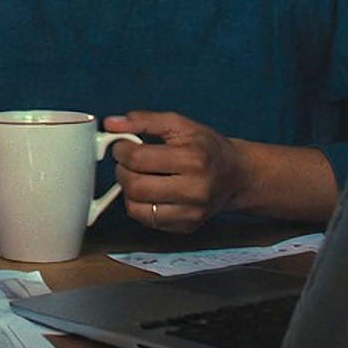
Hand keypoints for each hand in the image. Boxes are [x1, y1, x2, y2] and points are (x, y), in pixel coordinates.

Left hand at [103, 110, 252, 233]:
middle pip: (135, 186)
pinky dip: (140, 206)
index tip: (123, 145)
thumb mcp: (179, 124)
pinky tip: (150, 192)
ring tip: (139, 177)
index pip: (138, 159)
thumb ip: (144, 120)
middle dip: (122, 171)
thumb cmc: (206, 147)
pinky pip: (147, 221)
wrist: (235, 175)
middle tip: (128, 162)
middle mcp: (195, 190)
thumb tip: (112, 123)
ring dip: (129, 191)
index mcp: (193, 159)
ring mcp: (191, 213)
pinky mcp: (186, 227)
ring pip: (136, 208)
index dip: (121, 150)